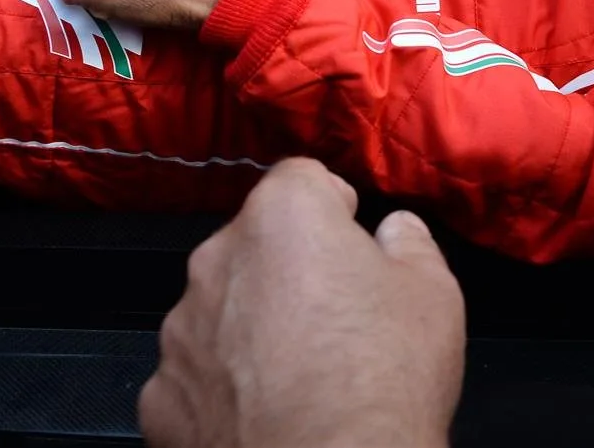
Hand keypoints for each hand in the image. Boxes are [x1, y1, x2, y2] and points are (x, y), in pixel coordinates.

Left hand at [139, 159, 465, 447]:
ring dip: (251, 328)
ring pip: (221, 310)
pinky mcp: (160, 399)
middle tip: (336, 316)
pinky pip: (197, 376)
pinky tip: (265, 414)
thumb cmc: (382, 380)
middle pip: (256, 245)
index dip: (335, 208)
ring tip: (301, 375)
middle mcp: (216, 261)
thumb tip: (395, 231)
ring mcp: (180, 333)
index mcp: (282, 218)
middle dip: (289, 269)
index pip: (302, 179)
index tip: (355, 244)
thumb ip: (410, 244)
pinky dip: (223, 389)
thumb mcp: (433, 294)